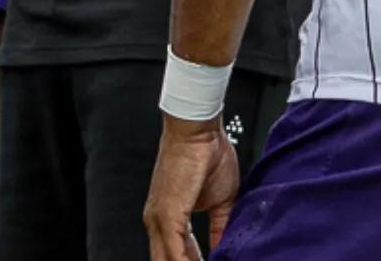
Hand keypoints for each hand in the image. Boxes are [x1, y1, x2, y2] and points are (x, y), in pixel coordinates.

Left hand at [144, 116, 240, 260]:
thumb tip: (223, 251)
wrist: (198, 131)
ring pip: (167, 260)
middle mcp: (157, 221)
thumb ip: (219, 229)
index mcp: (168, 219)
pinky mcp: (167, 215)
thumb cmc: (207, 157)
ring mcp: (159, 219)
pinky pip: (175, 252)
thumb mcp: (220, 203)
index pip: (175, 256)